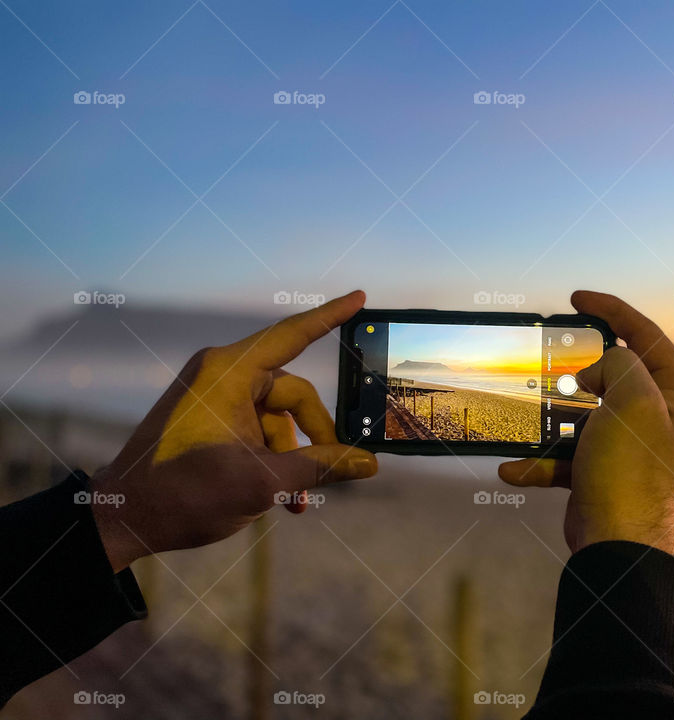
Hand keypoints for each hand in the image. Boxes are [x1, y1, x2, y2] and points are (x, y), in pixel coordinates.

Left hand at [90, 291, 377, 571]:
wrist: (124, 519)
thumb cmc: (185, 494)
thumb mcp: (264, 482)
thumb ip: (322, 466)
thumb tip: (369, 463)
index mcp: (229, 373)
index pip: (293, 335)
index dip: (330, 316)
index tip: (359, 297)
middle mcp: (222, 375)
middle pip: (292, 394)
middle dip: (314, 437)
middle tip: (333, 470)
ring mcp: (213, 396)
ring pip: (277, 418)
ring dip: (293, 457)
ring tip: (297, 500)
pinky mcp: (209, 418)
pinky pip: (256, 428)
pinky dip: (272, 458)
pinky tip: (283, 496)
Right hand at [498, 291, 673, 554]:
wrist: (617, 547)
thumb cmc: (632, 472)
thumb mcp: (632, 398)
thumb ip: (617, 363)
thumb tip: (594, 373)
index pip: (646, 334)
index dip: (611, 309)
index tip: (576, 298)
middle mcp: (658, 415)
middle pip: (610, 371)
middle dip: (573, 368)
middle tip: (548, 356)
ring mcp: (628, 444)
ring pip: (579, 411)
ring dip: (549, 418)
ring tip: (527, 417)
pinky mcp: (599, 469)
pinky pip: (563, 453)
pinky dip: (539, 460)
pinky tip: (514, 468)